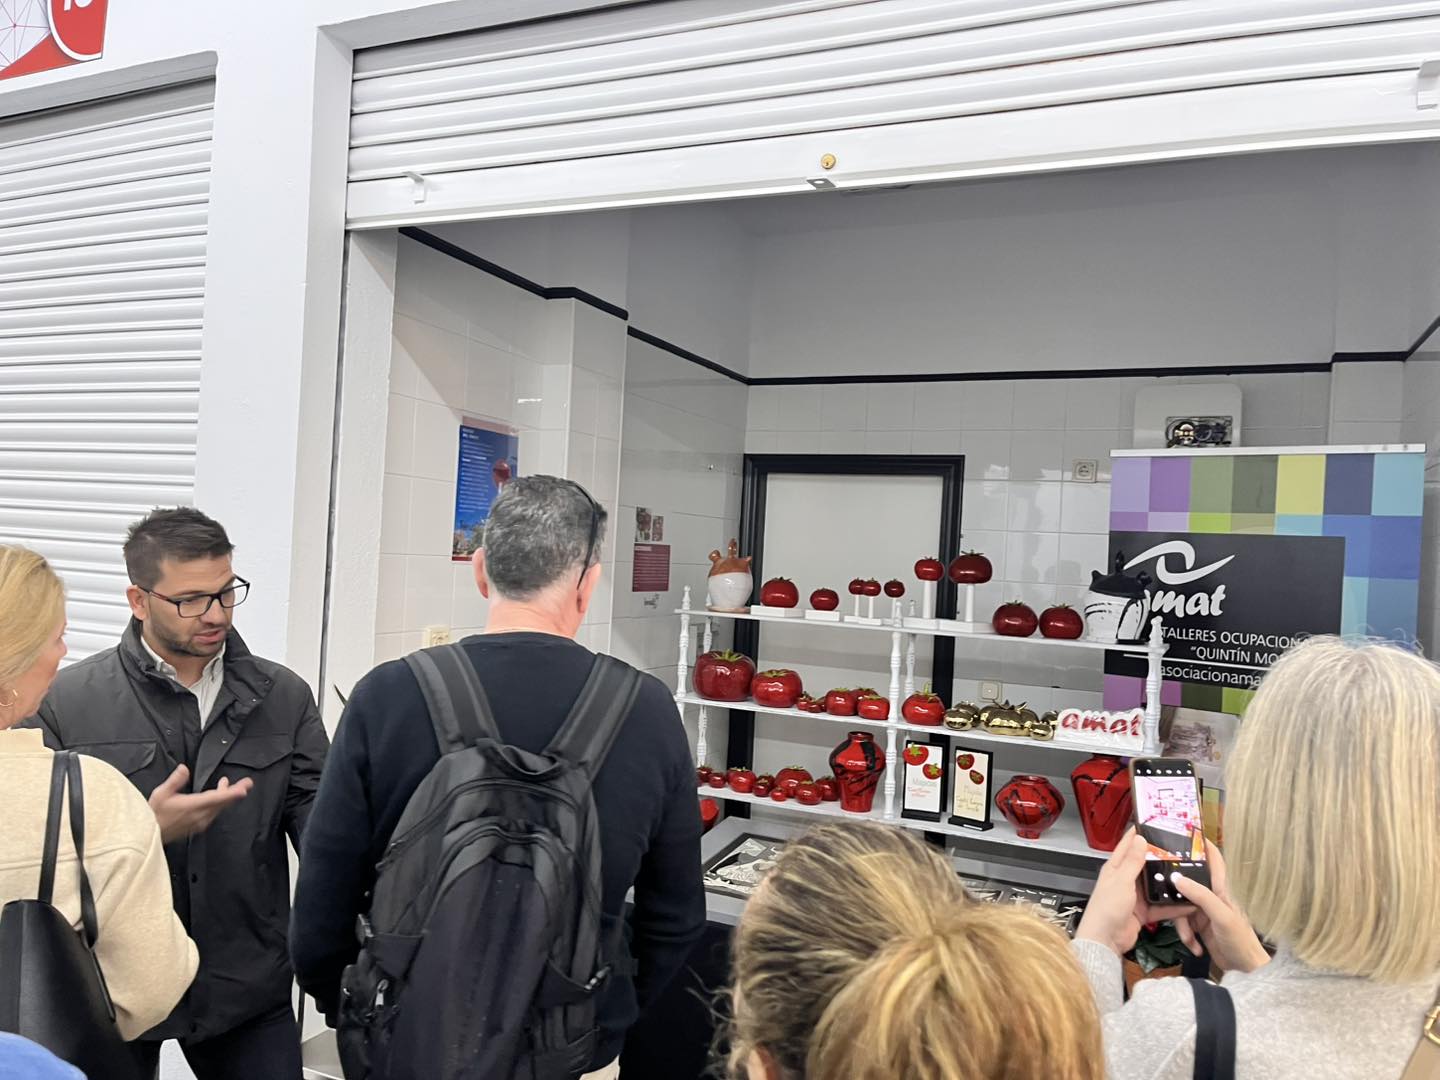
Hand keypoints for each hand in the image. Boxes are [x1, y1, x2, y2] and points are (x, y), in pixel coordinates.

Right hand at [148, 764, 253, 843]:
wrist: (148, 836)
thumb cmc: (153, 814)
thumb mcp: (160, 794)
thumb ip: (174, 781)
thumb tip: (184, 768)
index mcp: (193, 806)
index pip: (217, 798)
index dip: (231, 793)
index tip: (243, 789)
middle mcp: (200, 816)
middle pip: (223, 803)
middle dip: (235, 792)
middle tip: (247, 783)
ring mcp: (200, 822)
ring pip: (219, 808)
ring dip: (225, 796)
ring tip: (228, 784)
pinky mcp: (198, 826)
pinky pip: (213, 813)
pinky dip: (218, 803)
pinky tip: (216, 796)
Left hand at [1076, 829, 1193, 956]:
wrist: (1106, 940)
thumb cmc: (1107, 908)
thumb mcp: (1121, 881)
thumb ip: (1132, 862)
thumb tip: (1140, 838)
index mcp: (1115, 868)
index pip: (1127, 845)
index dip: (1138, 833)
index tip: (1152, 822)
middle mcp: (1125, 879)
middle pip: (1145, 864)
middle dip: (1161, 858)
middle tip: (1182, 850)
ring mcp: (1135, 896)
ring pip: (1156, 885)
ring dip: (1169, 882)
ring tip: (1189, 874)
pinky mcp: (1143, 911)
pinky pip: (1161, 905)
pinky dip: (1173, 905)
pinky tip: (1188, 902)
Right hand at [1171, 841, 1269, 973]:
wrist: (1246, 971)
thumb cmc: (1240, 940)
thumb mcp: (1221, 916)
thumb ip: (1201, 896)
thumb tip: (1177, 877)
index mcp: (1222, 888)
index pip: (1213, 859)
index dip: (1201, 844)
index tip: (1182, 832)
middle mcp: (1212, 895)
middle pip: (1187, 883)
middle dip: (1175, 893)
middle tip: (1161, 893)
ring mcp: (1205, 911)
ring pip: (1181, 906)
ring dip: (1182, 925)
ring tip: (1190, 940)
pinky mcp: (1199, 926)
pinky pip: (1183, 924)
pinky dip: (1186, 937)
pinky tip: (1195, 947)